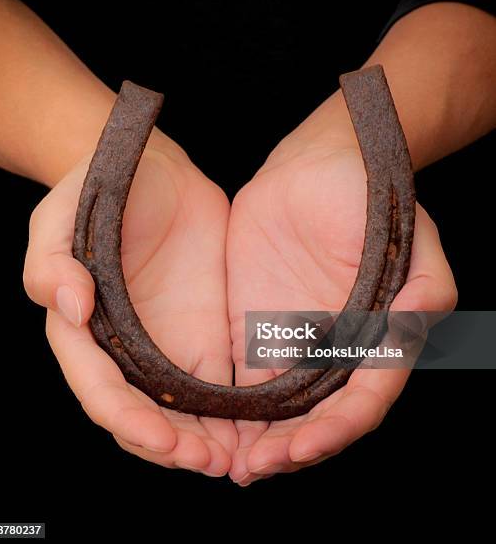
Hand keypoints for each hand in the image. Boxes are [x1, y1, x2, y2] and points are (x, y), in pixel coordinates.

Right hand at [24, 130, 236, 475]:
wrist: (154, 172)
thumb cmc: (96, 191)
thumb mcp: (59, 217)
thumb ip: (52, 262)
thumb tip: (68, 307)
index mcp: (84, 331)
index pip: (102, 391)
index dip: (131, 421)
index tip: (166, 440)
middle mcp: (123, 349)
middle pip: (145, 415)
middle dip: (175, 446)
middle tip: (214, 464)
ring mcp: (166, 345)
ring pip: (183, 412)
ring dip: (206, 442)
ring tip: (238, 460)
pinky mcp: (204, 333)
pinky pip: (218, 384)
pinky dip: (233, 414)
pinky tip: (257, 427)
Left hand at [226, 111, 457, 484]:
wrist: (313, 166)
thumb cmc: (368, 196)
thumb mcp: (411, 238)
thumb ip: (425, 289)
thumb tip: (411, 331)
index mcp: (377, 340)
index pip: (360, 400)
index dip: (334, 429)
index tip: (298, 447)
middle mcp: (336, 351)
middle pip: (317, 416)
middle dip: (290, 449)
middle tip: (255, 470)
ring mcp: (294, 342)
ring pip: (279, 410)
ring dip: (258, 441)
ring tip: (231, 465)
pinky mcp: (254, 328)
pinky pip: (243, 377)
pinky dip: (231, 409)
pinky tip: (212, 426)